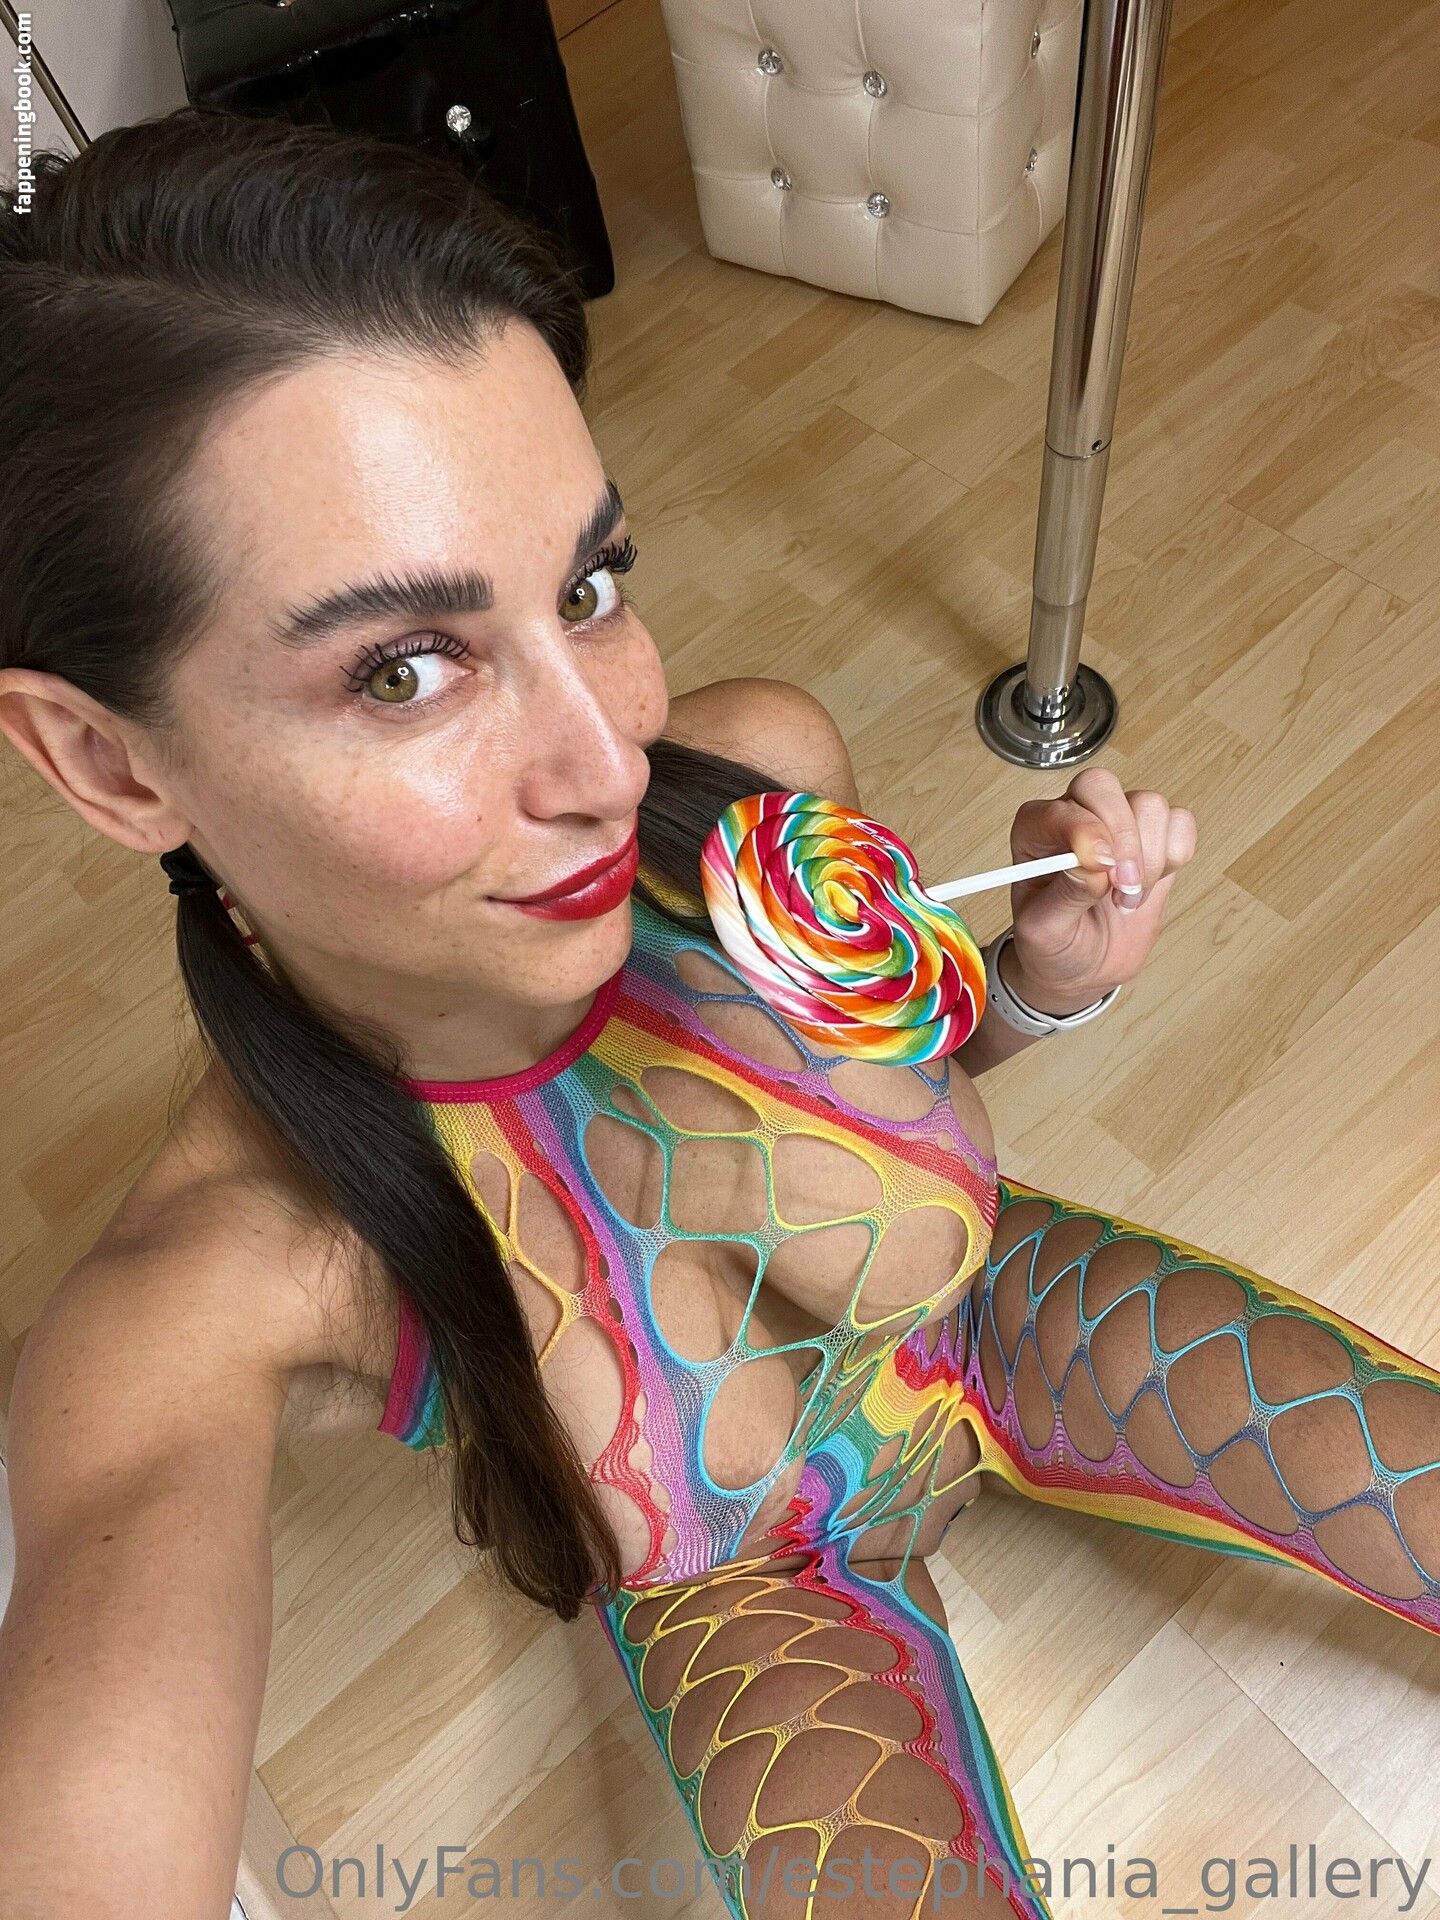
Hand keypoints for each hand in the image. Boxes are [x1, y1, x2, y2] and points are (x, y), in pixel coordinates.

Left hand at [1001, 767, 1197, 1013]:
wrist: (1083, 966)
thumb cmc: (1055, 943)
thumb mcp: (1045, 931)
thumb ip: (1066, 894)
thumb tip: (1096, 864)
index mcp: (1035, 830)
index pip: (1064, 806)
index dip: (1088, 832)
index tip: (1103, 869)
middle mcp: (1076, 816)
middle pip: (1104, 788)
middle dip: (1124, 840)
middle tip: (1123, 887)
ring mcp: (1118, 824)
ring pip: (1149, 806)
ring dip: (1149, 860)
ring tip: (1126, 898)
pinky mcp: (1155, 839)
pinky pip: (1180, 824)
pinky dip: (1173, 857)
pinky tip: (1149, 886)